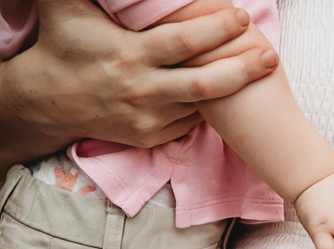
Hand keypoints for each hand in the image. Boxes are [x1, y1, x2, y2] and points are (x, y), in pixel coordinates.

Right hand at [3, 0, 276, 163]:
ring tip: (261, 71)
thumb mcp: (67, 8)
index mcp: (129, 56)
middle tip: (270, 55)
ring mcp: (150, 119)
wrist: (49, 101)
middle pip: (204, 85)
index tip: (241, 16)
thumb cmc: (64, 45)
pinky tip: (234, 96)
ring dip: (233, 91)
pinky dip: (212, 110)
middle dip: (242, 70)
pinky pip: (191, 122)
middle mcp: (143, 91)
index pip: (182, 43)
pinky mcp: (152, 137)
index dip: (215, 30)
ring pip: (203, 106)